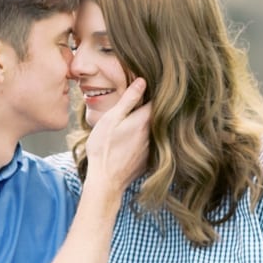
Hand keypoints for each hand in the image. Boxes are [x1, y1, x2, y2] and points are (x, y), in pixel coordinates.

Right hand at [83, 78, 150, 195]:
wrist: (105, 180)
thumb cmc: (104, 149)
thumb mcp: (111, 119)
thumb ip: (128, 100)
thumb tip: (142, 81)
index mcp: (145, 120)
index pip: (158, 100)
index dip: (154, 91)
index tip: (149, 86)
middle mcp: (154, 133)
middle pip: (159, 114)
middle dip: (152, 107)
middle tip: (141, 102)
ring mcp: (153, 148)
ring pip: (155, 129)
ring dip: (149, 124)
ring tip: (135, 121)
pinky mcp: (149, 159)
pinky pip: (152, 143)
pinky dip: (146, 139)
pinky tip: (133, 140)